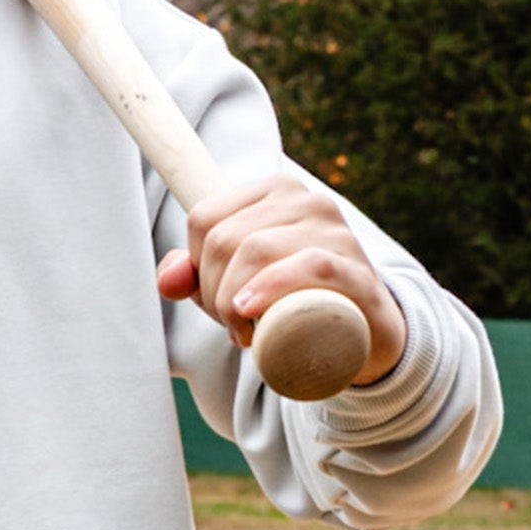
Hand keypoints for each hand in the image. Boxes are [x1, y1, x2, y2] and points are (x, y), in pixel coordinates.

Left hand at [155, 173, 406, 386]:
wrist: (362, 337)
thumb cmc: (287, 303)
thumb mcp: (232, 286)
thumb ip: (193, 277)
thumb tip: (168, 281)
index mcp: (273, 192)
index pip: (204, 218)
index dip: (195, 266)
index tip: (215, 300)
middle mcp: (305, 200)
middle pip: (224, 239)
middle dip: (213, 291)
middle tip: (232, 326)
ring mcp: (334, 231)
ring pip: (256, 250)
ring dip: (233, 302)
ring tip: (244, 332)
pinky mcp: (356, 268)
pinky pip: (308, 265)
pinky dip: (271, 287)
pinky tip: (250, 312)